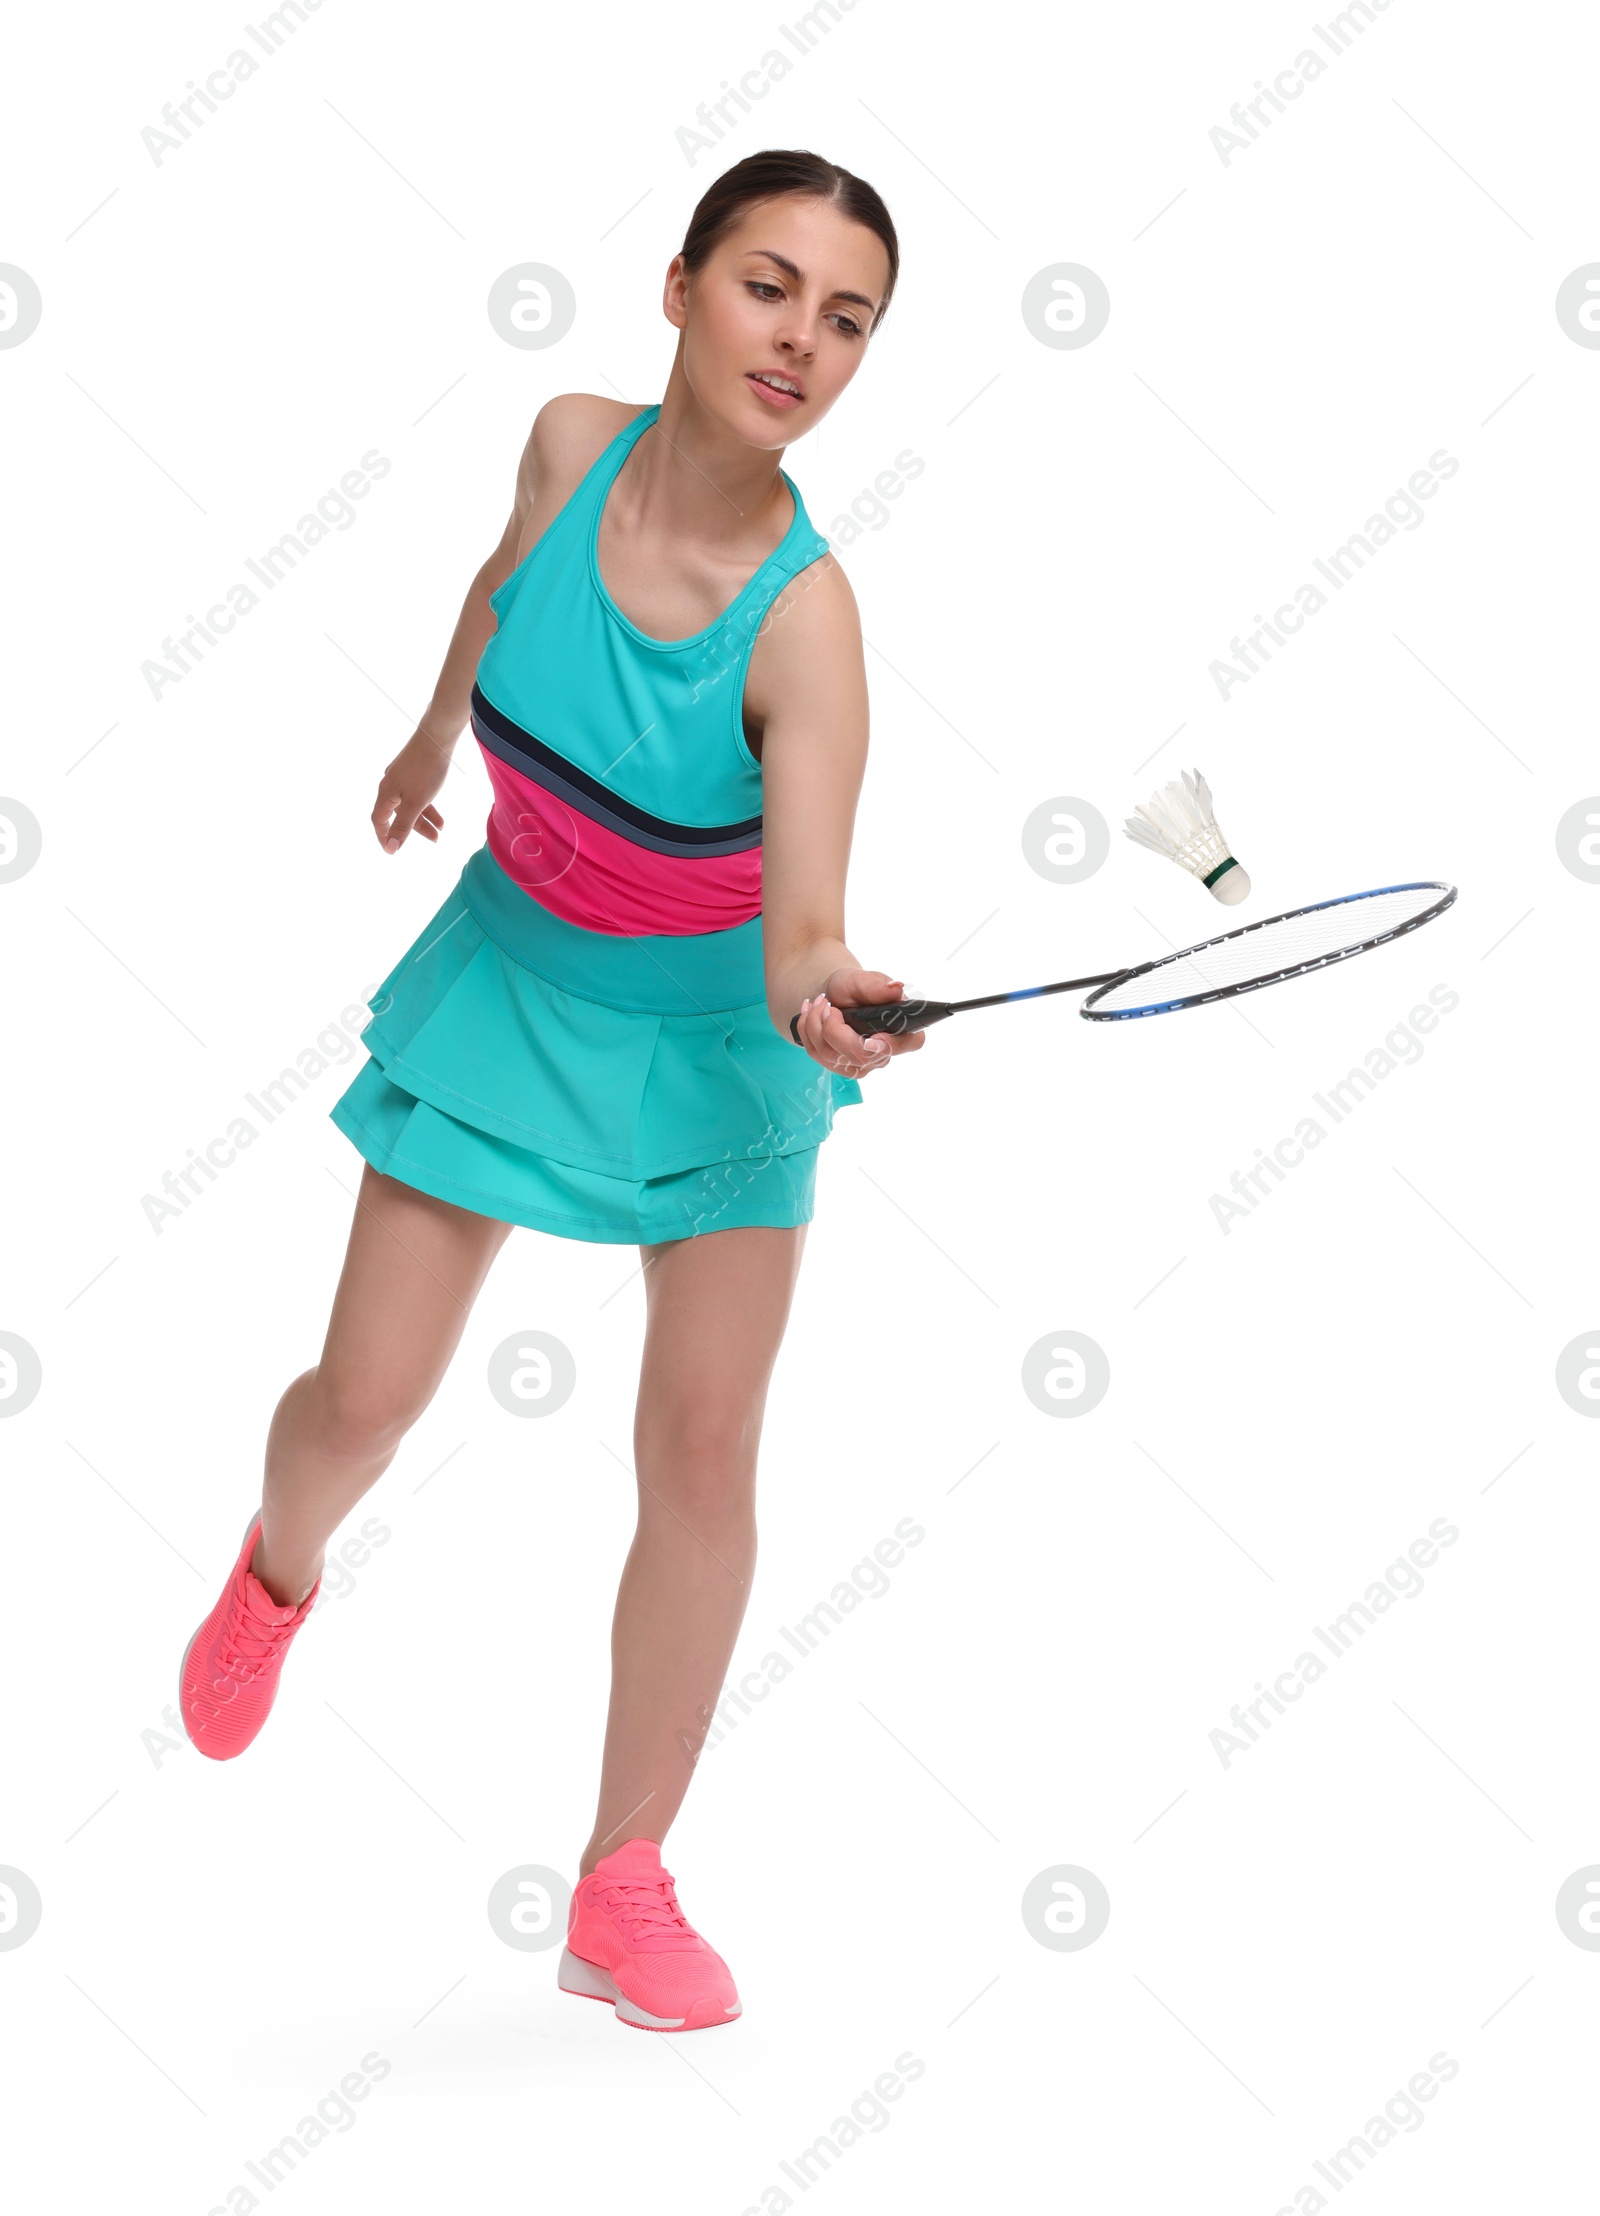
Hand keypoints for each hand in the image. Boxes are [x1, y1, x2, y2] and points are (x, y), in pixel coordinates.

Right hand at [372, 726, 451, 851]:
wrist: (437, 737)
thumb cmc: (425, 771)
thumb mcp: (415, 803)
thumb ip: (403, 826)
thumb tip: (390, 847)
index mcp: (385, 793)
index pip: (379, 821)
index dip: (384, 837)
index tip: (393, 850)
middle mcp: (390, 785)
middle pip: (398, 814)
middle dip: (416, 829)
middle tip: (435, 839)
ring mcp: (401, 777)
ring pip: (410, 804)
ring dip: (425, 818)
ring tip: (441, 829)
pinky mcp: (412, 770)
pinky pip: (417, 794)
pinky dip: (428, 804)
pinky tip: (439, 813)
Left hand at [793, 968, 924, 1077]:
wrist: (834, 995)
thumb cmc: (854, 988)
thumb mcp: (863, 981)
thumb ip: (877, 987)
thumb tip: (896, 988)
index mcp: (902, 1029)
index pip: (910, 1043)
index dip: (894, 1044)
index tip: (875, 1038)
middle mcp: (884, 1052)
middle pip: (860, 1055)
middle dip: (834, 1029)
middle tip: (827, 1005)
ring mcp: (861, 1064)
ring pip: (832, 1055)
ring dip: (815, 1024)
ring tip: (818, 1003)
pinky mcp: (839, 1066)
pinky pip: (816, 1054)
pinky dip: (806, 1030)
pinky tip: (809, 1013)